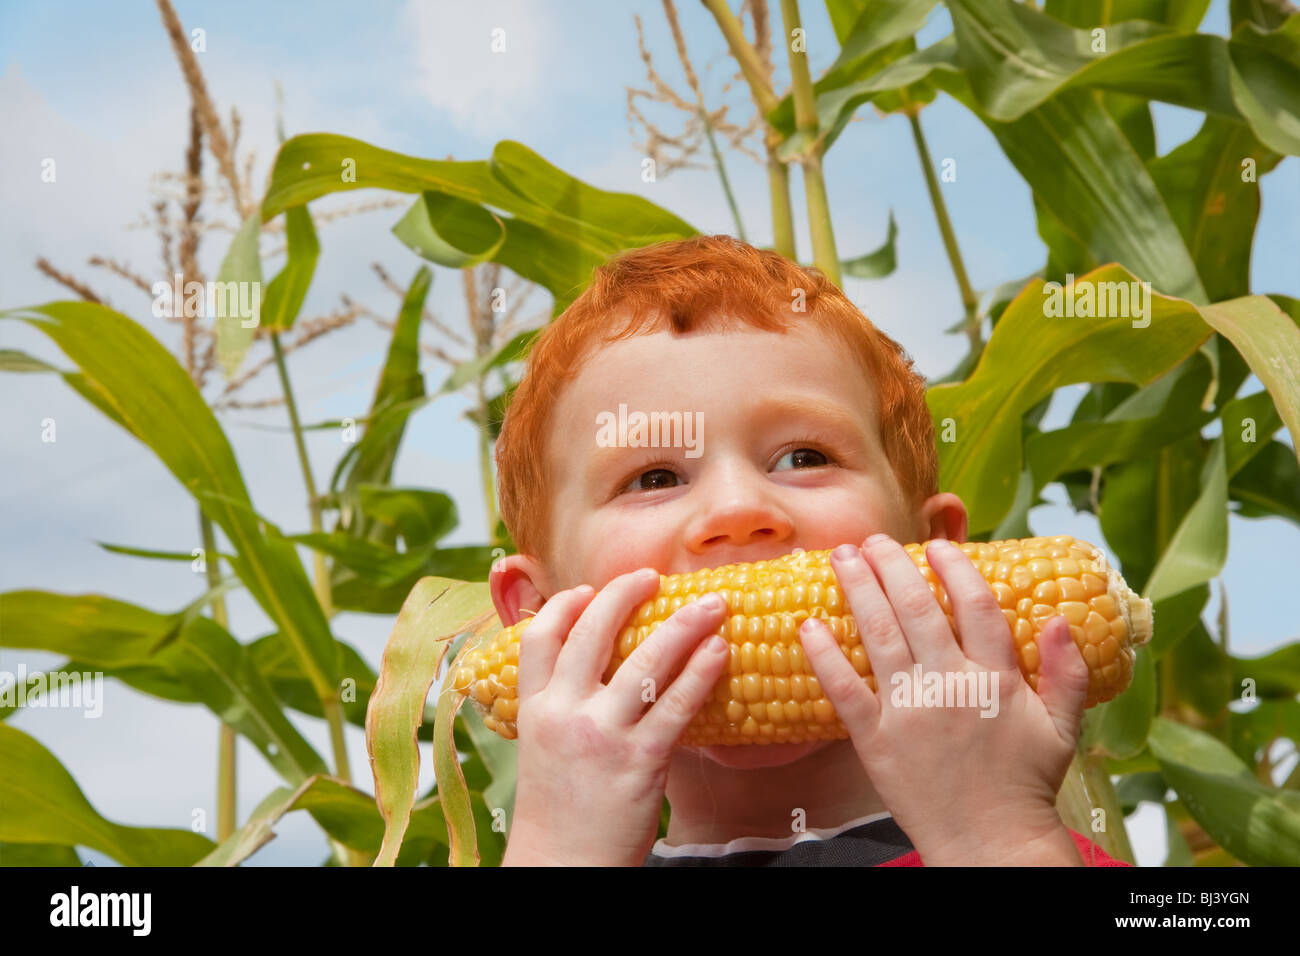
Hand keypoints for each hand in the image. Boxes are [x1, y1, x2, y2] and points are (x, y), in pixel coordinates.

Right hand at [501, 568, 730, 865]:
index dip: (563, 605)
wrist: (564, 868)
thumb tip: (604, 666)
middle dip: (624, 593)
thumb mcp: (543, 749)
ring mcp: (601, 735)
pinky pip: (677, 704)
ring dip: (683, 623)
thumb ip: (564, 705)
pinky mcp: (640, 761)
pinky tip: (720, 651)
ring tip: (711, 604)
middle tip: (651, 576)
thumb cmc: (561, 810)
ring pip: (644, 661)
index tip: (587, 590)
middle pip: (592, 632)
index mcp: (534, 710)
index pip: (539, 637)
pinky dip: (701, 671)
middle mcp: (563, 714)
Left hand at [798, 535, 1090, 864]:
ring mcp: (911, 711)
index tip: (936, 544)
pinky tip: (808, 625)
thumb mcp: (1062, 728)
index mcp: (997, 679)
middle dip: (891, 566)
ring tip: (841, 557)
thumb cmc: (1025, 785)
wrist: (991, 842)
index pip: (975, 606)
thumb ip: (1066, 673)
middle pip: (917, 610)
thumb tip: (1061, 618)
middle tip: (872, 539)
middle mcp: (951, 686)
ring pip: (879, 636)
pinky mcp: (877, 739)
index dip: (954, 568)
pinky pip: (845, 689)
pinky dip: (824, 655)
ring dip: (858, 590)